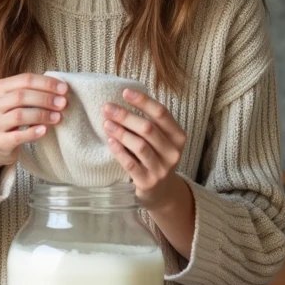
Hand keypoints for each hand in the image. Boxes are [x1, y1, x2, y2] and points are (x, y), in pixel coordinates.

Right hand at [0, 73, 68, 176]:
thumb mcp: (19, 100)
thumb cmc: (14, 115)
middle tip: (63, 103)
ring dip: (41, 115)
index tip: (64, 89)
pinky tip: (45, 130)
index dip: (46, 83)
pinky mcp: (0, 141)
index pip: (25, 80)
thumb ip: (36, 92)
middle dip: (45, 98)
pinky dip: (32, 133)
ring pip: (19, 115)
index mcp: (0, 88)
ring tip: (57, 117)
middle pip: (21, 96)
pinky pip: (17, 136)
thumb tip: (62, 90)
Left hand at [102, 89, 188, 207]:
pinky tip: (110, 141)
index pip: (161, 113)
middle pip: (148, 128)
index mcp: (178, 137)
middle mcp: (173, 153)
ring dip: (121, 132)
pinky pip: (131, 164)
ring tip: (106, 123)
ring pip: (140, 146)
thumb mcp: (161, 140)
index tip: (125, 92)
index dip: (143, 101)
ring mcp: (161, 169)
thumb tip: (122, 100)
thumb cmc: (156, 157)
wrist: (161, 192)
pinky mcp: (148, 182)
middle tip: (107, 107)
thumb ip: (149, 123)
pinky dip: (119, 151)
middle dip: (125, 116)